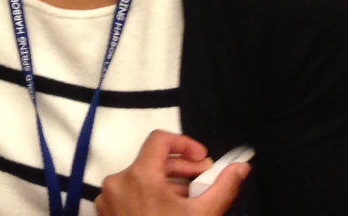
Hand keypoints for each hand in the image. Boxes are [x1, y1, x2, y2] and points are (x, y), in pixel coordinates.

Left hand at [96, 131, 249, 215]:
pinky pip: (131, 193)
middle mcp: (118, 181)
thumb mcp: (204, 214)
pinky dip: (151, 196)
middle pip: (153, 160)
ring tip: (192, 198)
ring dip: (169, 184)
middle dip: (183, 168)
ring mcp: (109, 198)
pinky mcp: (107, 212)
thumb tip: (240, 167)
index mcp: (139, 176)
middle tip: (206, 179)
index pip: (160, 140)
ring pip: (143, 178)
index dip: (186, 144)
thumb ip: (223, 187)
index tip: (204, 159)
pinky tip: (172, 210)